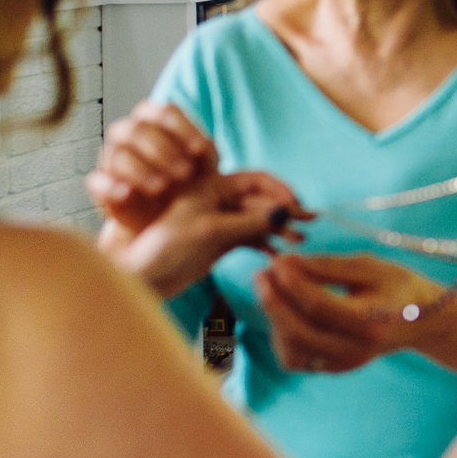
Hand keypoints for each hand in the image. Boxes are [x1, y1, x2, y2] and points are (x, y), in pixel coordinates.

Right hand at [87, 102, 218, 232]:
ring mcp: (113, 159)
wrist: (165, 227)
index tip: (201, 151)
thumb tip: (216, 152)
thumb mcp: (207, 176)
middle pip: (138, 128)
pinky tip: (127, 194)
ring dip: (142, 167)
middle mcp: (131, 136)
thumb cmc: (189, 192)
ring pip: (118, 151)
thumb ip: (210, 158)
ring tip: (162, 187)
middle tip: (185, 174)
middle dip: (163, 149)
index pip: (163, 111)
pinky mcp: (102, 186)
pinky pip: (97, 180)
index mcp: (157, 125)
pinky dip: (110, 186)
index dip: (182, 128)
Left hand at [106, 170, 303, 296]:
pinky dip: (266, 245)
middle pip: (261, 201)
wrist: (145, 278)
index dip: (279, 189)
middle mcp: (218, 201)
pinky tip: (278, 255)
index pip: (255, 179)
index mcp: (211, 186)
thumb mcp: (210, 230)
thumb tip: (283, 214)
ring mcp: (222, 222)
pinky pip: (252, 239)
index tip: (296, 204)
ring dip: (280, 230)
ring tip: (299, 242)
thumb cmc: (166, 248)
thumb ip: (248, 221)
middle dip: (285, 211)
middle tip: (310, 222)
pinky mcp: (222, 243)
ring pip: (260, 221)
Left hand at [253, 254, 439, 374]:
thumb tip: (286, 262)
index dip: (293, 283)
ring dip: (275, 320)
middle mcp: (357, 349)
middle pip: (300, 332)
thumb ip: (328, 266)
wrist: (421, 321)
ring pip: (292, 351)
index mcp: (372, 321)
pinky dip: (282, 335)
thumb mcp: (370, 267)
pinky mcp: (333, 368)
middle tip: (262, 273)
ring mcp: (344, 363)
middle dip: (273, 302)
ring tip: (273, 290)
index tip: (278, 261)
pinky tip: (285, 311)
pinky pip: (295, 359)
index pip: (320, 306)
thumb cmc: (396, 287)